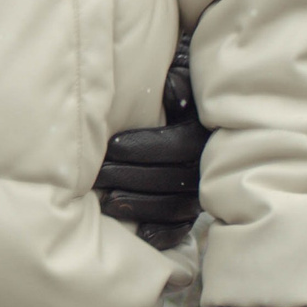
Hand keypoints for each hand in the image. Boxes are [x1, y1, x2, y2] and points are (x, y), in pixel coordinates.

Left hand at [99, 33, 207, 249]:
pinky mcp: (197, 208)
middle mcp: (209, 162)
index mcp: (206, 130)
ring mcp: (204, 188)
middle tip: (96, 176)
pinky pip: (183, 226)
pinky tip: (140, 236)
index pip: (179, 145)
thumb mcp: (183, 70)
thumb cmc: (181, 80)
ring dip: (141, 205)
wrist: (200, 98)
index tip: (112, 146)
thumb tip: (172, 89)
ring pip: (175, 205)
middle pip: (173, 177)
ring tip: (106, 202)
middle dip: (132, 177)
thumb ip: (180, 79)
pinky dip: (164, 233)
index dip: (146, 147)